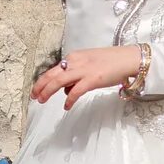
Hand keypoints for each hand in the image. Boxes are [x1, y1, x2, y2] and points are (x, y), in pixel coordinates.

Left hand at [30, 45, 148, 109]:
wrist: (129, 59)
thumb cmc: (112, 62)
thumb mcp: (89, 64)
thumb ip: (76, 75)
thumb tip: (66, 88)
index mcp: (75, 57)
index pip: (54, 69)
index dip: (42, 80)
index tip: (36, 88)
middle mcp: (76, 61)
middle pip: (52, 74)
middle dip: (40, 86)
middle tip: (34, 96)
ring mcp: (84, 70)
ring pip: (58, 81)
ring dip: (48, 91)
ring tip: (42, 100)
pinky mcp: (92, 79)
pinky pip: (75, 91)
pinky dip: (69, 99)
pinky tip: (66, 106)